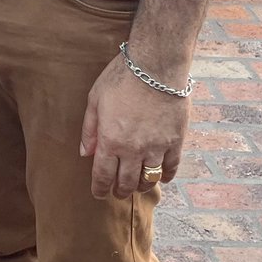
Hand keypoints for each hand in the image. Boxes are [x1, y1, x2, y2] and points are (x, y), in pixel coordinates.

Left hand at [80, 52, 188, 198]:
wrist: (155, 67)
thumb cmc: (120, 78)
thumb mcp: (95, 99)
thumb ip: (90, 129)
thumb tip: (85, 152)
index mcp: (111, 140)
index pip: (103, 174)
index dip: (99, 187)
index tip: (98, 194)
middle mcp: (134, 149)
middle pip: (127, 181)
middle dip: (120, 191)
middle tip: (116, 193)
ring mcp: (157, 147)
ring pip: (149, 179)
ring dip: (141, 186)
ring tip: (136, 186)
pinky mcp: (176, 142)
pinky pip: (171, 167)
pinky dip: (165, 176)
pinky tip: (161, 177)